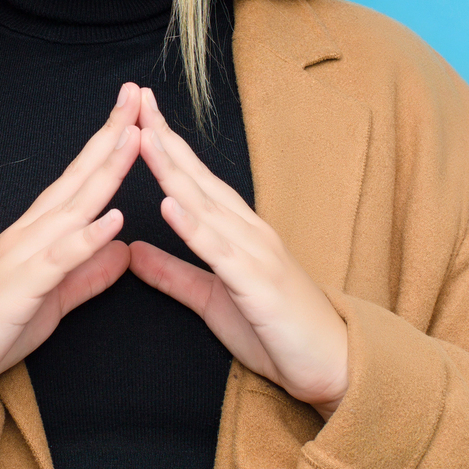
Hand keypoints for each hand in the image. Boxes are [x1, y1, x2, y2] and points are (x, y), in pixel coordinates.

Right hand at [0, 82, 141, 401]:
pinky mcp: (20, 286)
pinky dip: (87, 237)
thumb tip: (123, 249)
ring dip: (106, 172)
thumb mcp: (50, 299)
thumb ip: (86, 273)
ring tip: (135, 140)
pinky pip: (59, 258)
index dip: (108, 146)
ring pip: (72, 207)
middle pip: (78, 177)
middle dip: (110, 137)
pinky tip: (114, 219)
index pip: (80, 180)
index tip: (135, 115)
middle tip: (136, 98)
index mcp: (39, 233)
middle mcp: (30, 233)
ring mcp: (23, 255)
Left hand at [127, 87, 350, 416]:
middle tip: (137, 100)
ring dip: (173, 170)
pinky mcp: (259, 284)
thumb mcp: (213, 300)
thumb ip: (175, 274)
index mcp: (238, 233)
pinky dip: (194, 226)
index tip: (137, 116)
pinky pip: (220, 252)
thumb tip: (134, 250)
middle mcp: (249, 232)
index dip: (166, 148)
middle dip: (166, 139)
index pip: (195, 181)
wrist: (335, 367)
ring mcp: (256, 254)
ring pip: (206, 205)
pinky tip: (170, 204)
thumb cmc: (279, 333)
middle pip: (199, 179)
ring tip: (144, 138)